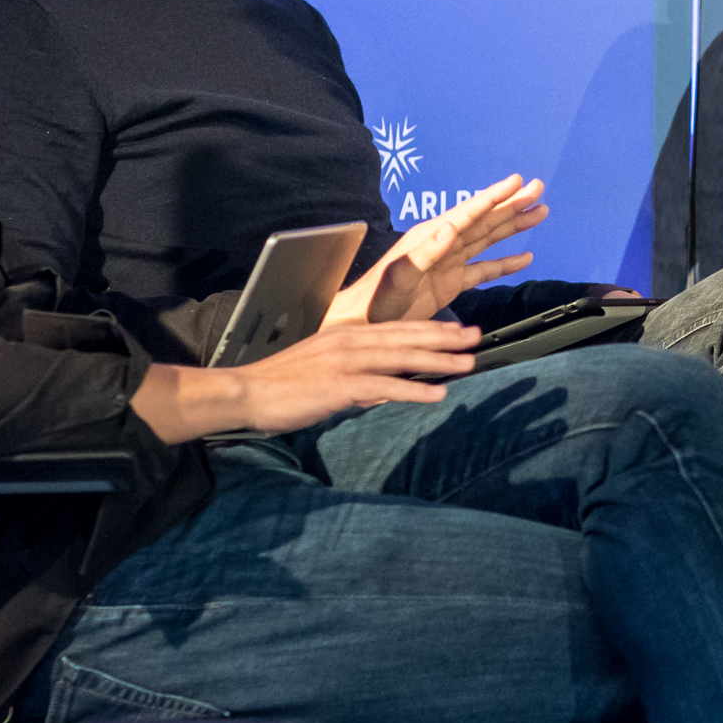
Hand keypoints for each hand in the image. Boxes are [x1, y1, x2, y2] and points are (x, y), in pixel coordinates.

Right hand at [132, 320, 480, 443]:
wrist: (245, 392)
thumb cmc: (282, 386)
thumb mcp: (325, 374)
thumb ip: (357, 379)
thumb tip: (381, 391)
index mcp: (347, 334)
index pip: (399, 328)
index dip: (433, 328)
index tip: (461, 329)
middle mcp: (349, 340)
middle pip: (407, 336)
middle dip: (446, 337)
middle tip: (477, 338)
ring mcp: (345, 361)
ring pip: (402, 357)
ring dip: (439, 360)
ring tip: (468, 363)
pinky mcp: (339, 385)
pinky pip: (384, 386)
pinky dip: (413, 389)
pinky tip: (437, 394)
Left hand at [328, 176, 547, 328]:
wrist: (364, 322)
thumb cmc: (376, 298)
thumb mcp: (401, 274)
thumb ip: (426, 251)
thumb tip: (451, 227)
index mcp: (431, 236)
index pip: (470, 212)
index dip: (495, 197)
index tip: (517, 181)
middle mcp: (443, 244)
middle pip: (485, 220)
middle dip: (512, 204)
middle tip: (538, 188)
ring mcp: (449, 263)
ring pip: (489, 239)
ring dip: (513, 226)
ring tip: (539, 212)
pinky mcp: (451, 284)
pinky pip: (485, 270)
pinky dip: (505, 263)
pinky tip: (524, 257)